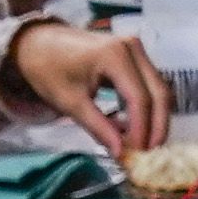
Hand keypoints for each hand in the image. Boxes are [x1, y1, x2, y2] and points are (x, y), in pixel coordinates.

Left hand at [5, 19, 166, 152]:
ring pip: (159, 89)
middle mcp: (132, 48)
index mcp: (115, 55)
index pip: (139, 98)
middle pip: (158, 93)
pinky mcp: (134, 56)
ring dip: (155, 118)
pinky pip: (150, 84)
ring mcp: (136, 50)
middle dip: (157, 127)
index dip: (142, 130)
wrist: (38, 43)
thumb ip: (98, 127)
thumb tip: (121, 153)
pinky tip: (136, 128)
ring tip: (143, 145)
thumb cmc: (49, 69)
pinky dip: (147, 107)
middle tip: (148, 155)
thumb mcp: (70, 102)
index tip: (137, 154)